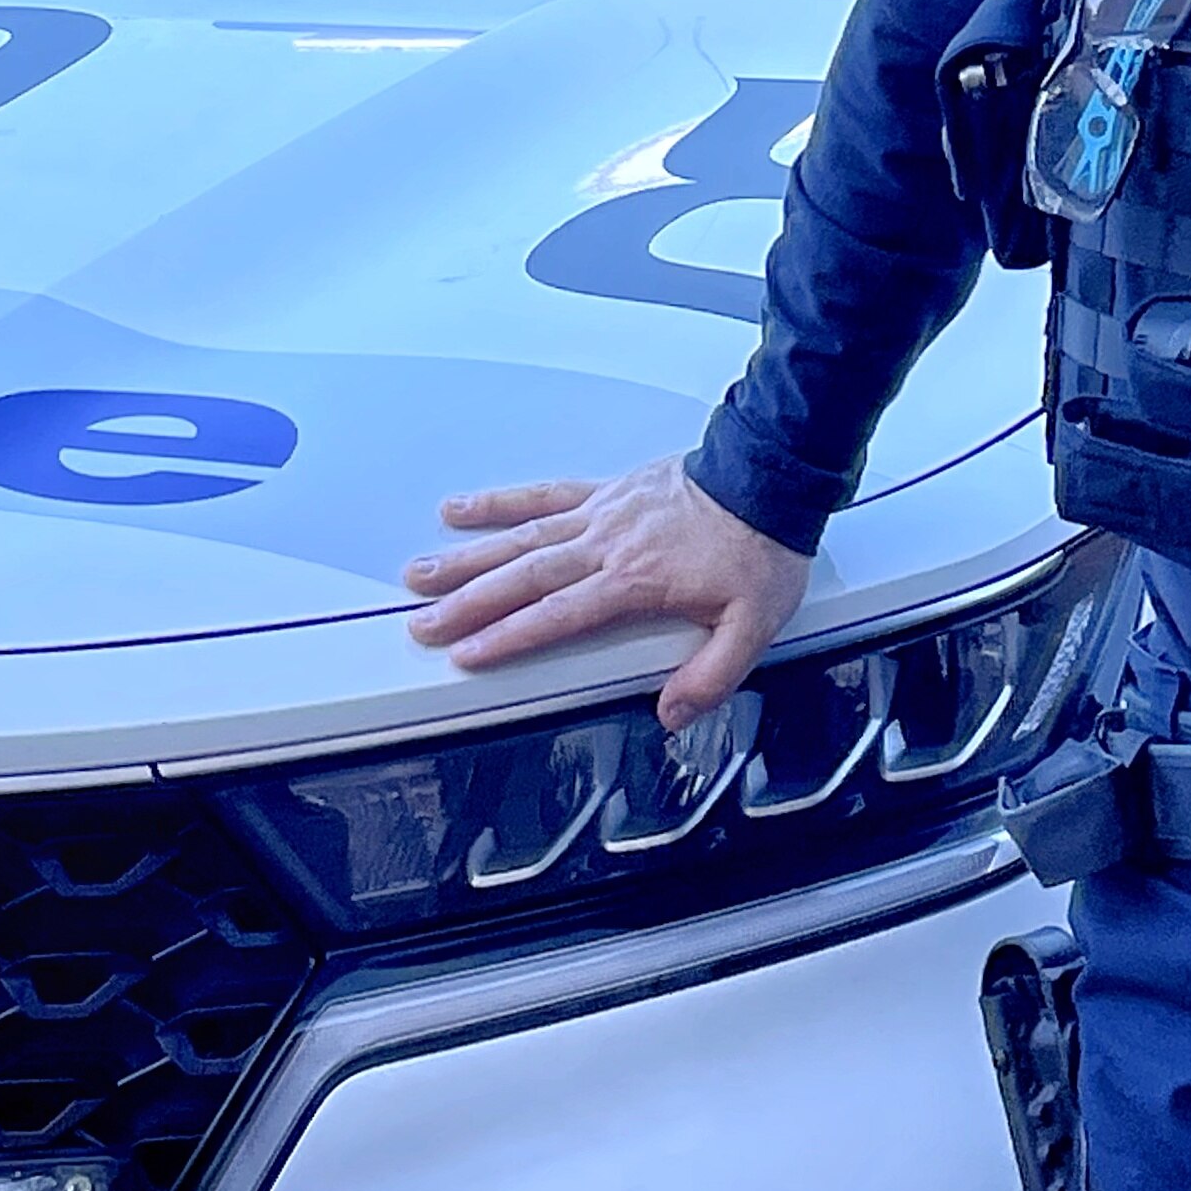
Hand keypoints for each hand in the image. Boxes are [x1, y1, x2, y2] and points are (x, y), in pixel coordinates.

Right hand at [402, 456, 812, 727]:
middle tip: (422, 624)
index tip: (467, 655)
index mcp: (635, 580)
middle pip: (525, 577)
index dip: (509, 637)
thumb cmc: (760, 547)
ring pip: (522, 538)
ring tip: (420, 573)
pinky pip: (544, 495)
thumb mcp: (753, 624)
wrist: (770, 476)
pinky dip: (501, 502)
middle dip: (469, 604)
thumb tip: (672, 714)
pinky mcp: (606, 492)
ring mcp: (601, 514)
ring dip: (468, 558)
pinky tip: (462, 510)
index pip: (558, 615)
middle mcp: (607, 544)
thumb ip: (712, 674)